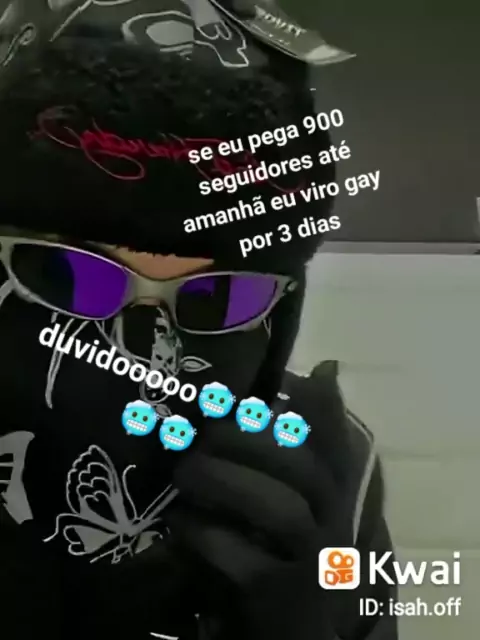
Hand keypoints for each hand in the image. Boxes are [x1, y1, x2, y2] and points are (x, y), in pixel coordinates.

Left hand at [165, 381, 350, 639]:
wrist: (291, 628)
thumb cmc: (289, 546)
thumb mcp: (299, 492)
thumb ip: (310, 435)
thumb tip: (326, 368)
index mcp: (340, 492)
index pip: (338, 440)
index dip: (315, 405)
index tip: (278, 379)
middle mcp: (336, 522)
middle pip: (302, 469)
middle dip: (247, 441)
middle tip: (201, 432)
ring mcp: (312, 561)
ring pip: (278, 508)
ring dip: (224, 482)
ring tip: (183, 471)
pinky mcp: (279, 597)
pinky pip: (243, 558)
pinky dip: (205, 535)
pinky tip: (180, 521)